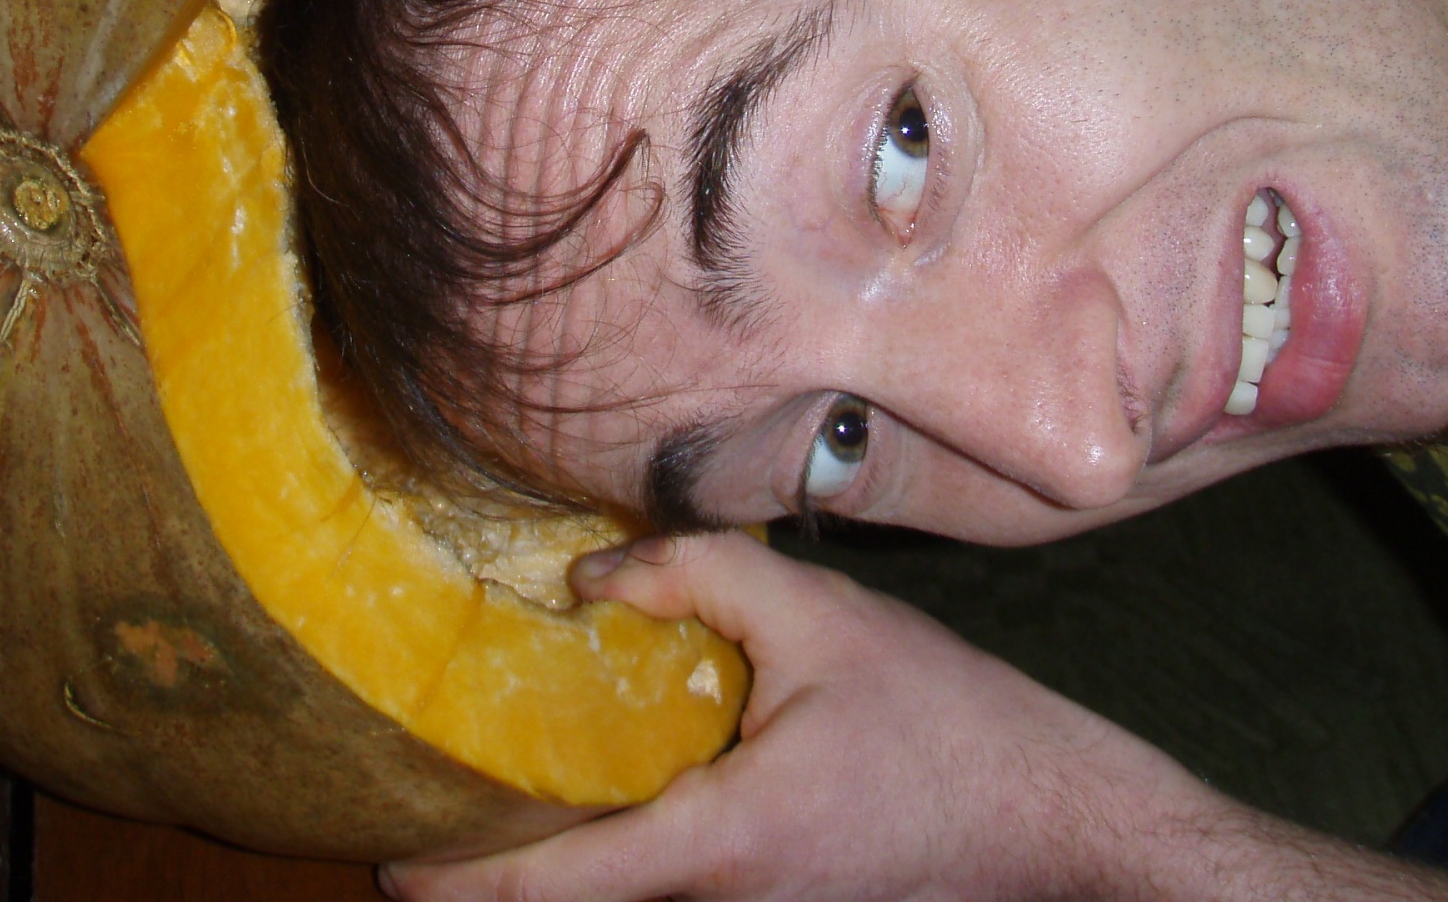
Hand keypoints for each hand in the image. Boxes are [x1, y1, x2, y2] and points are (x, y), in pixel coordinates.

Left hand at [382, 530, 1231, 901]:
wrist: (1059, 821)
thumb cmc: (950, 723)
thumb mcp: (822, 619)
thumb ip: (698, 577)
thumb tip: (589, 580)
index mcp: (720, 846)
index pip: (557, 888)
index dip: (459, 887)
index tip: (388, 868)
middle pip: (584, 899)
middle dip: (498, 866)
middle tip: (428, 801)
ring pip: (634, 895)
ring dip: (570, 856)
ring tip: (505, 784)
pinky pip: (685, 885)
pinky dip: (632, 848)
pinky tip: (618, 786)